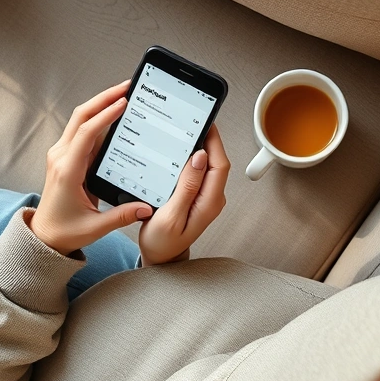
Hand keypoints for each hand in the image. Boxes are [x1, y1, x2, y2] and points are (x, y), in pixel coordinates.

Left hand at [30, 81, 152, 254]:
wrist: (44, 234)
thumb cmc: (65, 231)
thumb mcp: (95, 227)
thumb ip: (122, 216)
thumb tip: (147, 208)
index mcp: (66, 171)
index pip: (86, 134)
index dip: (105, 115)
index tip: (123, 102)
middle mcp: (60, 157)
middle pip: (81, 116)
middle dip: (103, 98)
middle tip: (126, 87)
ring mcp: (61, 154)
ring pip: (80, 119)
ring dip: (100, 104)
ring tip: (123, 94)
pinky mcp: (65, 155)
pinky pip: (81, 129)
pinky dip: (97, 117)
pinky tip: (114, 113)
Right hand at [138, 125, 229, 265]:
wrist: (159, 259)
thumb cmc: (162, 243)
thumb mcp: (171, 215)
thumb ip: (187, 187)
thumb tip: (199, 157)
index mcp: (209, 202)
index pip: (219, 164)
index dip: (214, 141)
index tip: (205, 122)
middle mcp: (212, 198)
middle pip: (215, 161)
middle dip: (207, 139)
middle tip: (192, 121)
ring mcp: (205, 197)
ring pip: (207, 165)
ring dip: (198, 148)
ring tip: (186, 131)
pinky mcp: (196, 196)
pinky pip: (197, 173)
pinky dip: (190, 160)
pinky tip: (179, 152)